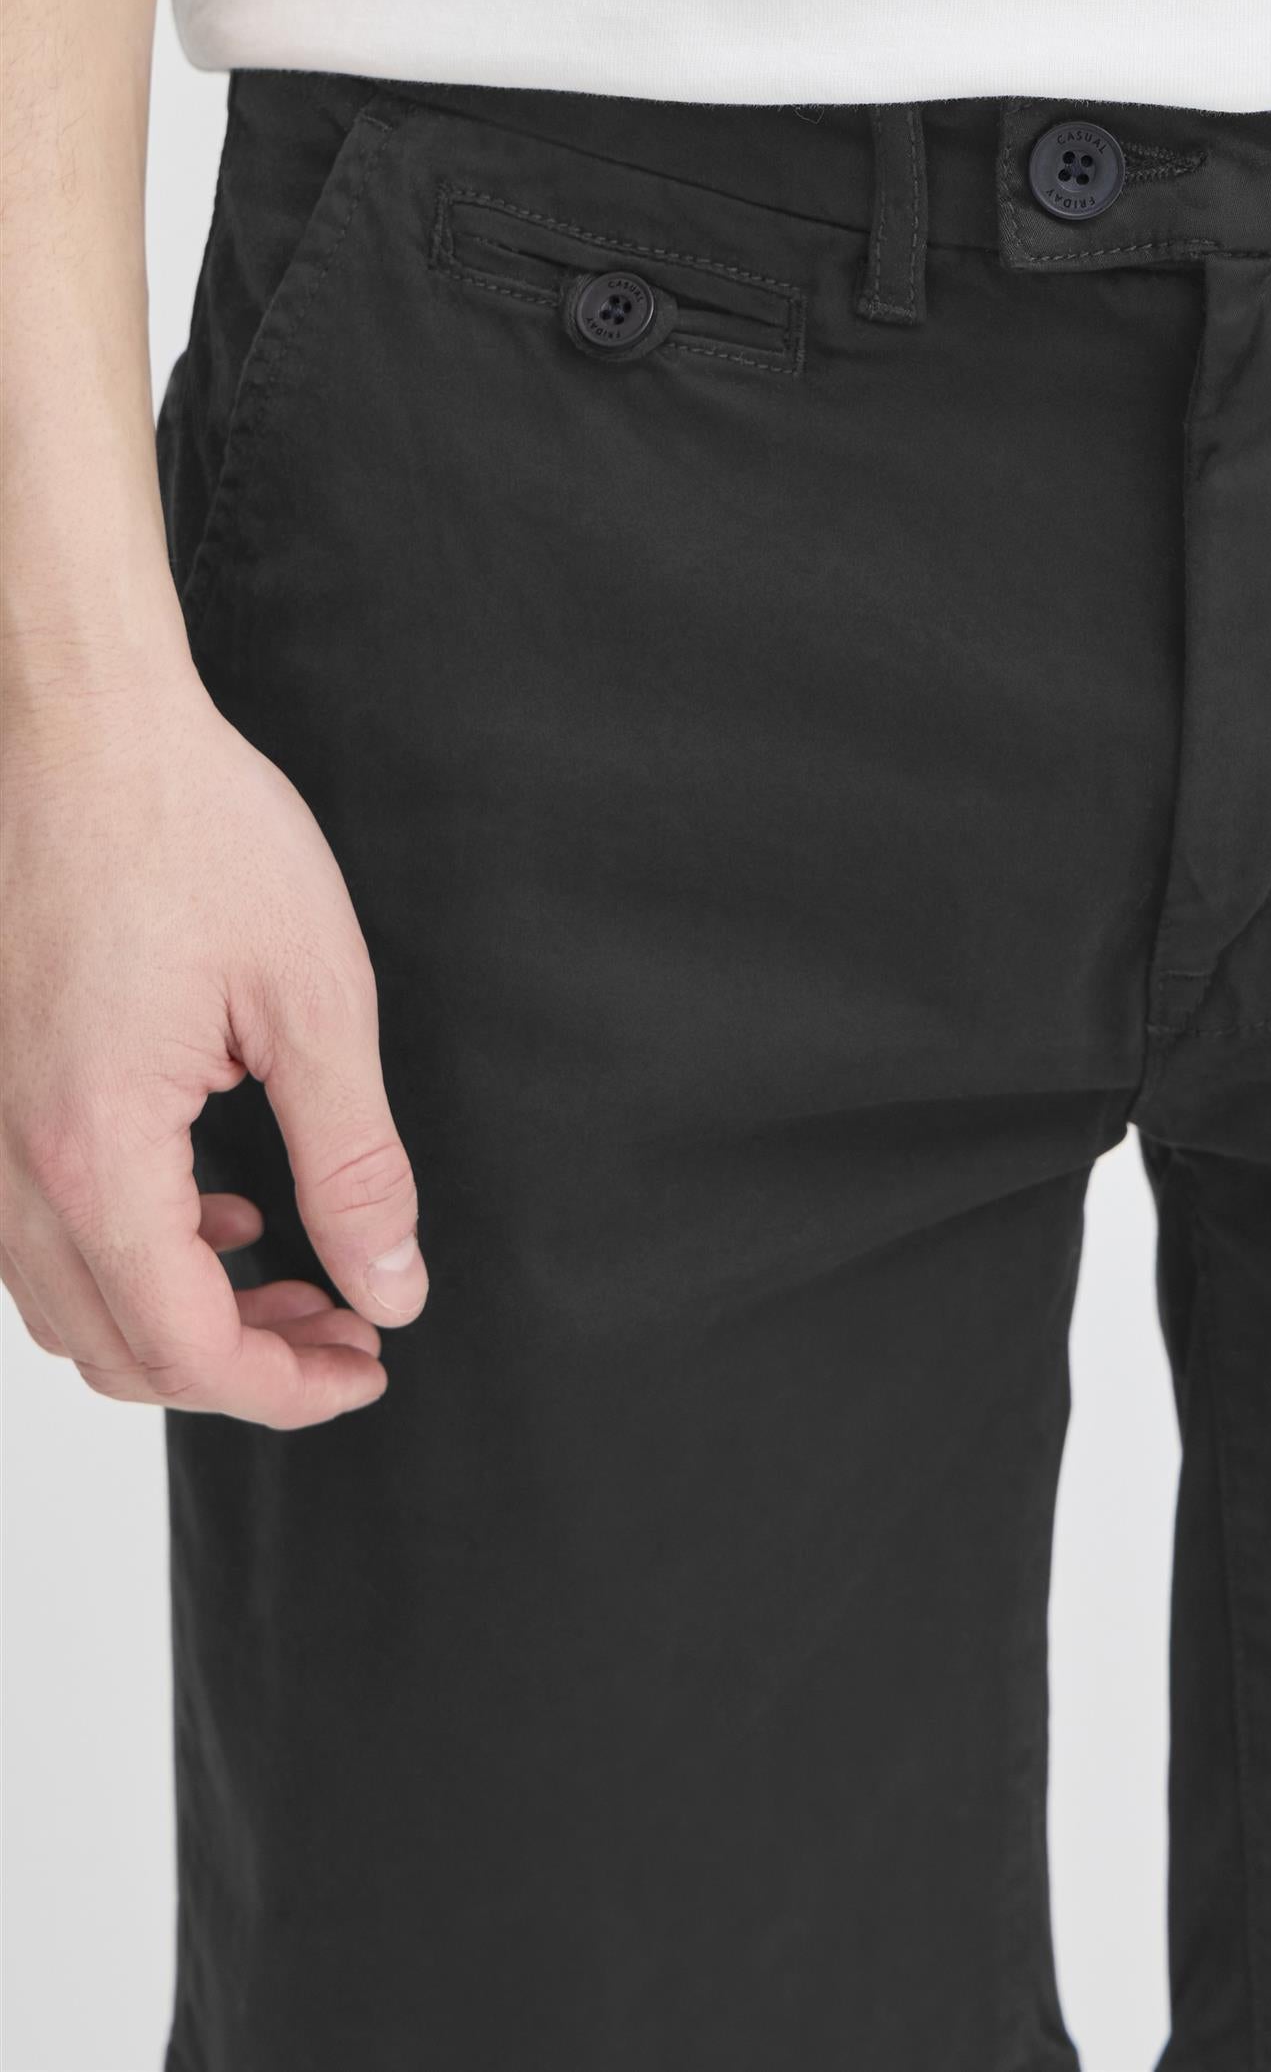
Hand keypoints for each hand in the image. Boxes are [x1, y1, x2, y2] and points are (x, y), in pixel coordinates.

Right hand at [1, 658, 426, 1426]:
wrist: (81, 722)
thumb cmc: (192, 830)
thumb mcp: (312, 999)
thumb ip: (354, 1162)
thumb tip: (392, 1286)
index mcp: (91, 1144)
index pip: (180, 1343)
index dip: (284, 1388)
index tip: (366, 1365)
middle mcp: (9, 1156)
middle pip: (113, 1348)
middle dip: (241, 1366)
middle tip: (346, 1327)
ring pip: (66, 1300)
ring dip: (179, 1315)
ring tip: (291, 1274)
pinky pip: (38, 1229)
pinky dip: (127, 1253)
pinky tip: (217, 1206)